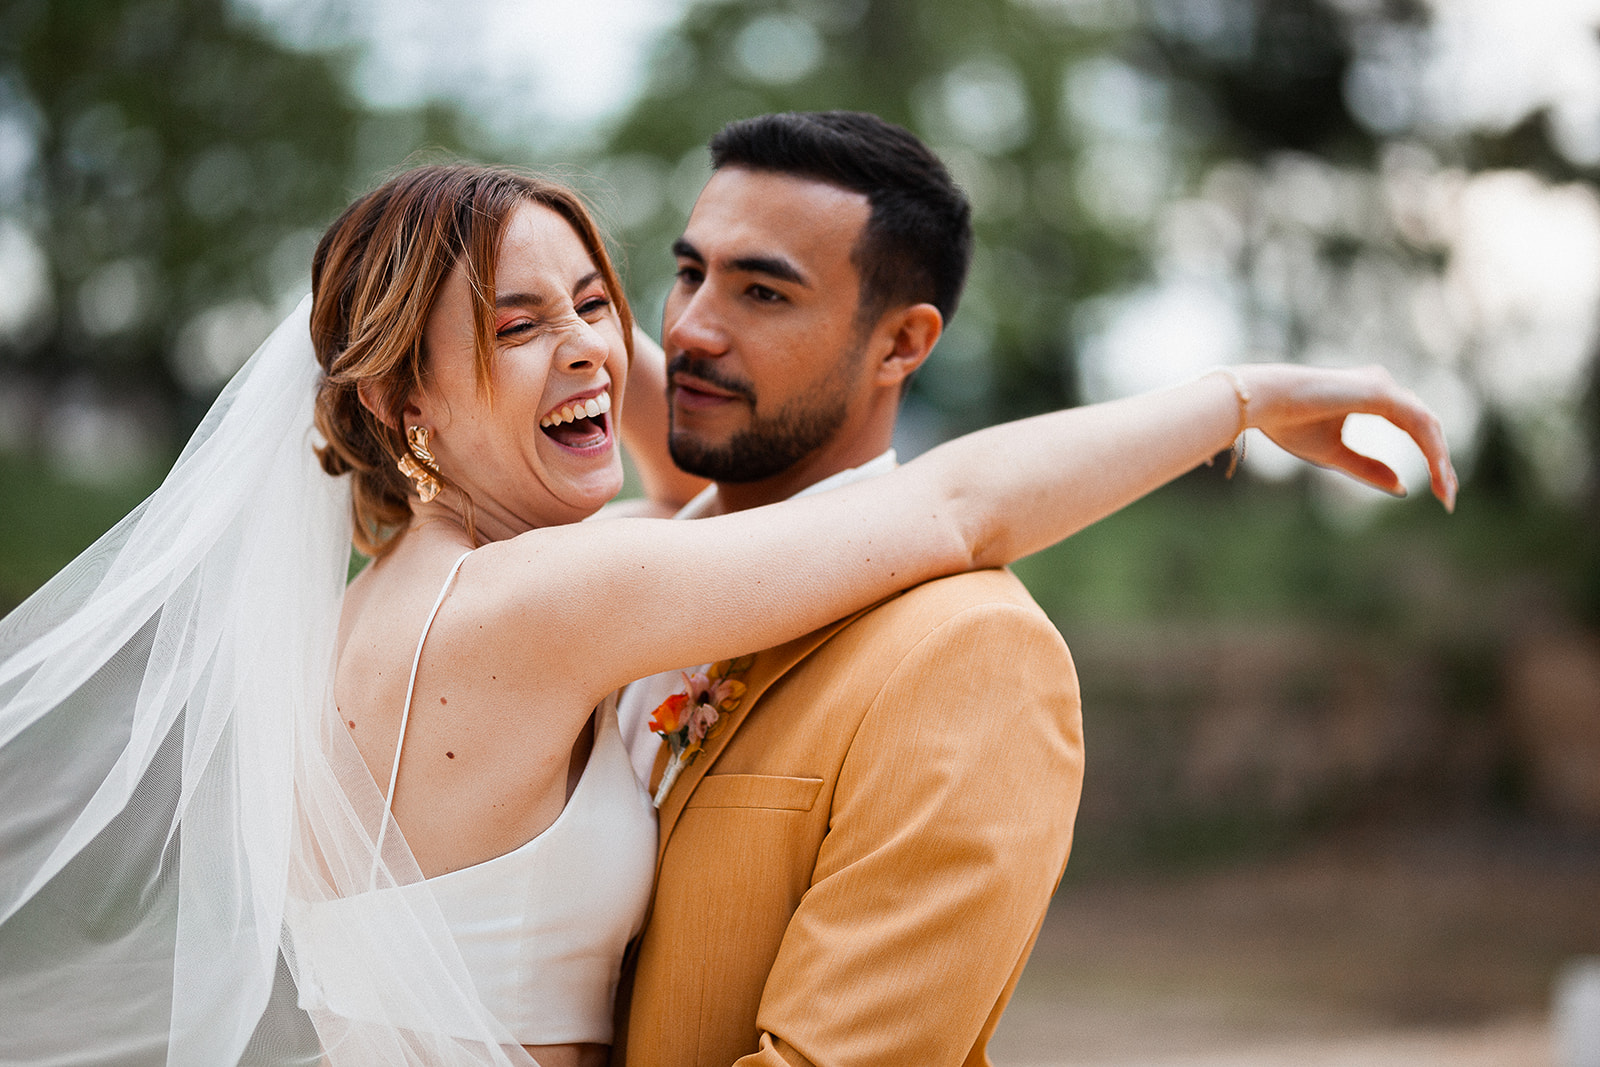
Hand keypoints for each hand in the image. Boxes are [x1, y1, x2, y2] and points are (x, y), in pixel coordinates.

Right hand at [1228, 364, 1458, 510]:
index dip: (1429, 459)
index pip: (1413, 429)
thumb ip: (1368, 469)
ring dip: (1440, 460)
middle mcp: (1382, 387)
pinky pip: (1418, 423)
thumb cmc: (1288, 424)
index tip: (1438, 491)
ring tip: (1445, 492)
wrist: (1264, 403)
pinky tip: (1436, 473)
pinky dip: (1430, 449)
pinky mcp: (1381, 391)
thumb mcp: (1334, 455)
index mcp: (1372, 397)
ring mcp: (1383, 386)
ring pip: (1427, 426)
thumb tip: (1403, 486)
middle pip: (1426, 427)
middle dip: (1440, 464)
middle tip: (1448, 498)